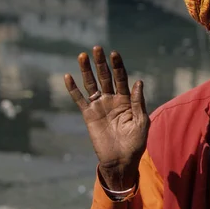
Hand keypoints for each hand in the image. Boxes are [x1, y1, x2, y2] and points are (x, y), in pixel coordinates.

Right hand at [64, 46, 148, 190]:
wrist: (121, 160)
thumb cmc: (136, 143)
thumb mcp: (142, 121)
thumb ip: (138, 101)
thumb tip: (138, 81)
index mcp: (126, 100)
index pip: (121, 78)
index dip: (118, 66)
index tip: (114, 53)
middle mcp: (112, 100)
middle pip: (105, 77)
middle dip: (101, 63)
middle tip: (97, 48)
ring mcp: (99, 106)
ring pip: (91, 84)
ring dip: (86, 70)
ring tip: (82, 55)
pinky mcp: (89, 115)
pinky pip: (79, 100)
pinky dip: (73, 89)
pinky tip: (68, 76)